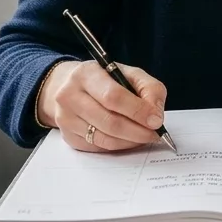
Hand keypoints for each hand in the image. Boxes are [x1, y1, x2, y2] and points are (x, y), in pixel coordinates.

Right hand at [38, 60, 167, 151]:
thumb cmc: (104, 80)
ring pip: (104, 139)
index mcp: (86, 74)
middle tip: (154, 134)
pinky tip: (127, 139)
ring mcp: (66, 118)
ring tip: (144, 136)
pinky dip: (118, 146)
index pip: (113, 96)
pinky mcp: (68, 136)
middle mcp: (70, 96)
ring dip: (130, 141)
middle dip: (137, 131)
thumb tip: (156, 115)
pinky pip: (98, 147)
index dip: (138, 111)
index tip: (156, 121)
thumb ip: (149, 89)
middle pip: (109, 122)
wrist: (68, 86)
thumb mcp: (129, 73)